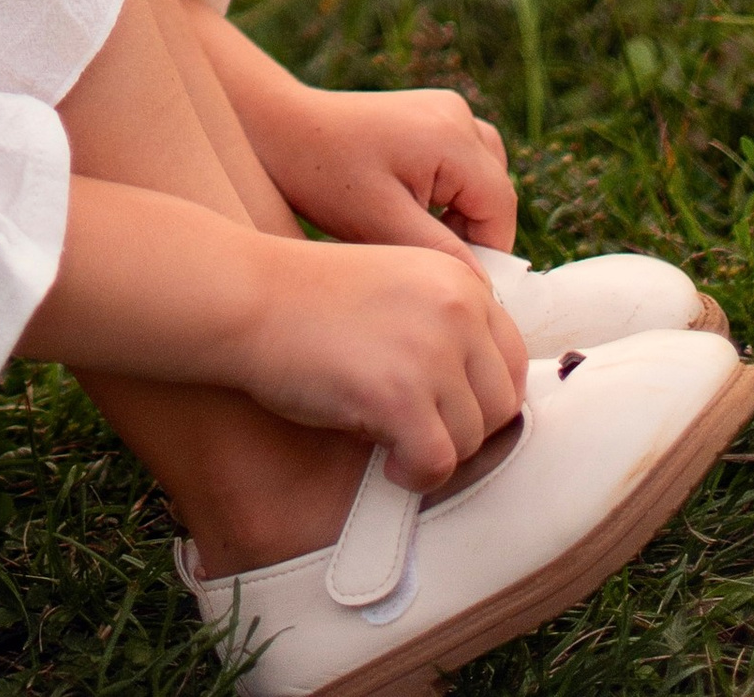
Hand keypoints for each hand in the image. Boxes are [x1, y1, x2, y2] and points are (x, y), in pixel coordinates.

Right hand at [221, 235, 528, 490]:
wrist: (243, 296)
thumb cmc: (307, 300)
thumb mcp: (395, 287)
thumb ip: (445, 325)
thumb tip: (492, 400)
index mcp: (459, 277)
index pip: (510, 359)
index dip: (478, 396)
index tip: (442, 409)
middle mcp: (458, 308)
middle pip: (500, 405)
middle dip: (461, 428)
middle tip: (413, 428)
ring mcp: (432, 352)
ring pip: (471, 440)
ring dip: (433, 451)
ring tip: (388, 438)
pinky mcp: (401, 398)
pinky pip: (438, 464)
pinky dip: (414, 476)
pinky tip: (384, 461)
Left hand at [257, 79, 516, 257]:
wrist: (278, 127)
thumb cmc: (323, 176)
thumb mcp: (383, 225)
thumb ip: (442, 255)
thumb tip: (489, 290)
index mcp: (451, 137)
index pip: (499, 210)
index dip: (484, 253)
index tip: (452, 282)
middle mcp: (456, 114)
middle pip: (493, 193)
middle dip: (468, 231)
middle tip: (422, 256)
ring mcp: (444, 108)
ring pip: (480, 178)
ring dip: (459, 211)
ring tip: (410, 230)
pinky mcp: (430, 115)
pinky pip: (462, 161)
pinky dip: (447, 190)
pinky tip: (406, 206)